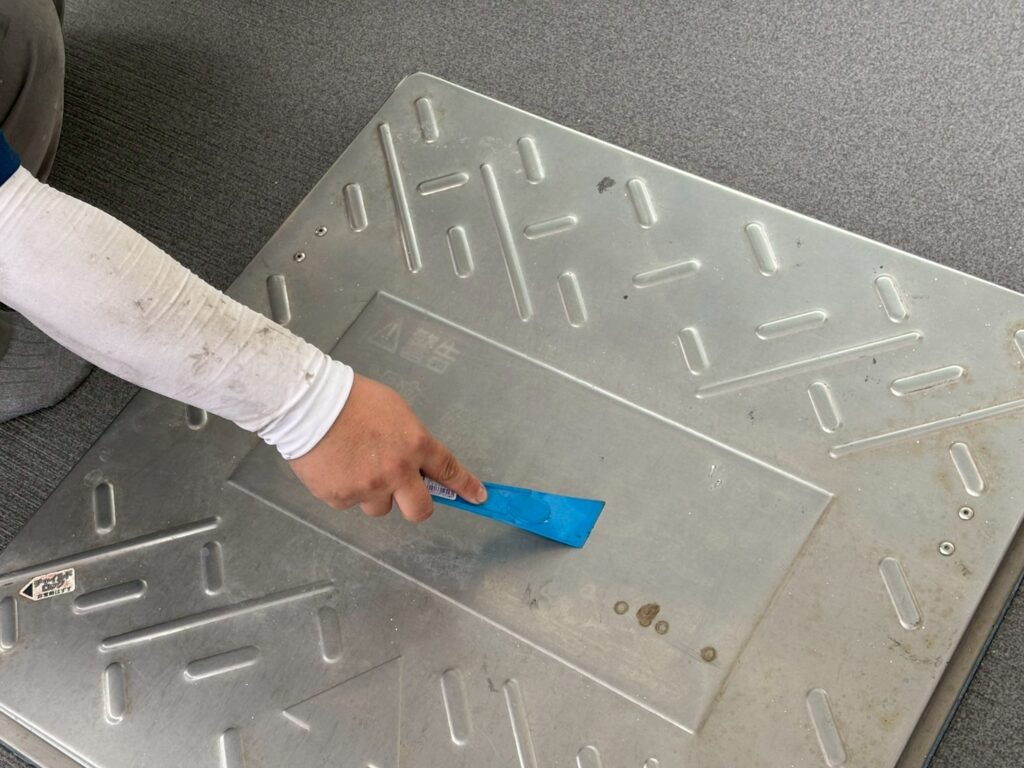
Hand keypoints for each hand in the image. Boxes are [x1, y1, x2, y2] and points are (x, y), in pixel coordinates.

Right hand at [289, 373, 486, 521]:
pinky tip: (334, 466)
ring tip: (354, 466)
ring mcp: (367, 488)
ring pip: (379, 507)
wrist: (308, 405)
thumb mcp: (395, 410)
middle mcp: (396, 472)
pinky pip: (348, 502)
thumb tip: (416, 460)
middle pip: (419, 511)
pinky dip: (344, 489)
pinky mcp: (339, 498)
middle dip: (415, 505)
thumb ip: (409, 439)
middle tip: (405, 494)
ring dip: (373, 493)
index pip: (449, 471)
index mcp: (414, 445)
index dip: (466, 487)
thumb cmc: (353, 399)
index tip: (478, 497)